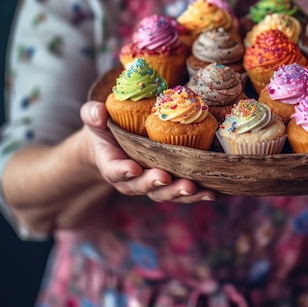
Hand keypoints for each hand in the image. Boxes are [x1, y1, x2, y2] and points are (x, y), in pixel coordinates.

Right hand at [80, 100, 217, 202]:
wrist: (116, 146)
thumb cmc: (106, 132)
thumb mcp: (96, 122)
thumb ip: (93, 116)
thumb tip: (99, 111)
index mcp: (113, 166)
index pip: (115, 171)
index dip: (124, 172)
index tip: (133, 168)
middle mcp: (133, 181)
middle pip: (145, 187)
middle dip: (158, 184)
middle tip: (168, 178)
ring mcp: (153, 184)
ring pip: (167, 193)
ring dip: (182, 193)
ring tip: (196, 189)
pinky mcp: (171, 184)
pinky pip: (185, 193)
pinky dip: (199, 194)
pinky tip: (214, 193)